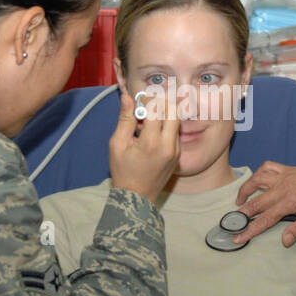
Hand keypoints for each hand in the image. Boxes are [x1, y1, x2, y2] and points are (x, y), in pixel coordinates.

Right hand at [109, 90, 179, 204]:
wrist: (137, 197)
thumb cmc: (123, 172)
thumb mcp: (117, 145)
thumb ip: (125, 120)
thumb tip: (128, 98)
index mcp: (152, 143)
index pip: (156, 109)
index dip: (146, 99)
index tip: (138, 98)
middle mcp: (169, 146)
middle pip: (173, 111)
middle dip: (160, 102)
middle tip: (147, 103)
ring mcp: (176, 151)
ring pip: (176, 120)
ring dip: (164, 113)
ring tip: (148, 117)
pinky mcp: (178, 154)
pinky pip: (175, 132)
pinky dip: (165, 125)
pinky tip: (152, 130)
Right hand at [231, 159, 295, 246]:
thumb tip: (283, 241)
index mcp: (291, 202)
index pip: (265, 219)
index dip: (250, 230)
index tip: (238, 237)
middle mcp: (284, 187)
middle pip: (256, 202)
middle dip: (242, 213)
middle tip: (232, 222)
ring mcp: (285, 176)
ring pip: (257, 180)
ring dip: (245, 190)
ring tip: (239, 200)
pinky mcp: (289, 169)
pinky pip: (268, 167)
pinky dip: (260, 172)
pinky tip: (257, 179)